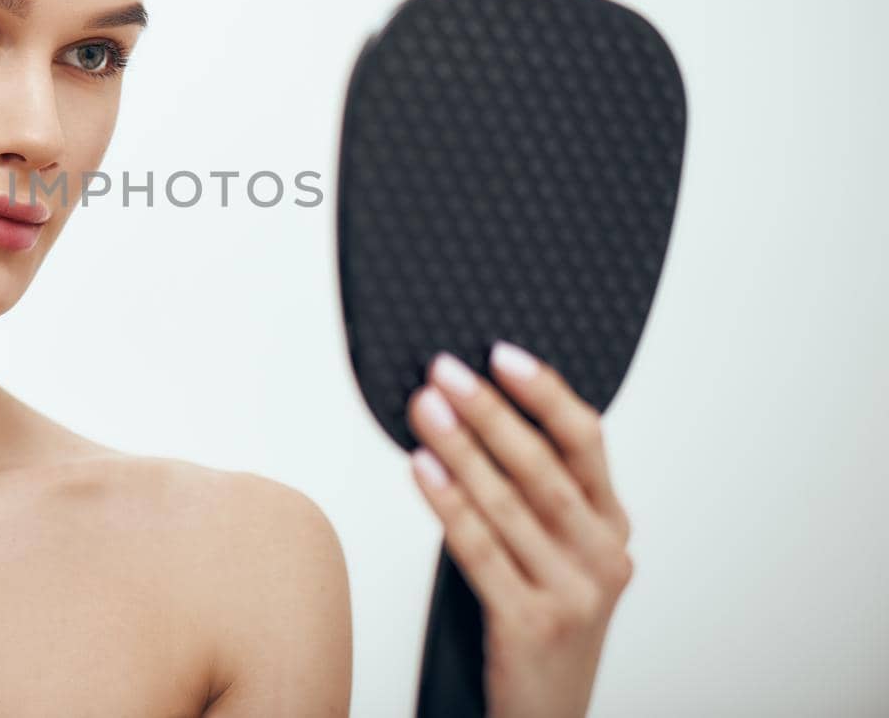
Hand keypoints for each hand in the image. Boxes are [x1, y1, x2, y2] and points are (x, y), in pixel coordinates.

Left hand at [406, 340, 633, 717]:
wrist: (544, 715)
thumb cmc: (539, 619)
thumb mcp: (557, 553)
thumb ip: (536, 495)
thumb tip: (472, 412)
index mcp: (612, 527)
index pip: (585, 443)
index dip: (544, 393)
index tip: (501, 353)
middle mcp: (603, 556)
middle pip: (543, 467)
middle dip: (490, 413)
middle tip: (445, 371)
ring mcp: (572, 593)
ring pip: (508, 505)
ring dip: (460, 449)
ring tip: (424, 408)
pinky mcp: (531, 625)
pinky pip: (480, 552)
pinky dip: (449, 506)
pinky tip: (422, 470)